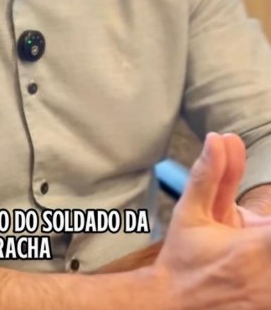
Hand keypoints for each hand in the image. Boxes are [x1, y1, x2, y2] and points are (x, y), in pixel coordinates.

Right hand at [156, 133, 270, 308]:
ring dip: (267, 250)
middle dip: (267, 226)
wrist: (171, 304)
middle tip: (252, 227)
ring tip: (247, 245)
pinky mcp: (264, 309)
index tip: (264, 216)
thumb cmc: (182, 258)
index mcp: (252, 248)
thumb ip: (209, 174)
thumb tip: (219, 139)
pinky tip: (254, 268)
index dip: (270, 218)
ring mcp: (267, 300)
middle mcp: (267, 278)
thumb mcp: (190, 212)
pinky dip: (266, 273)